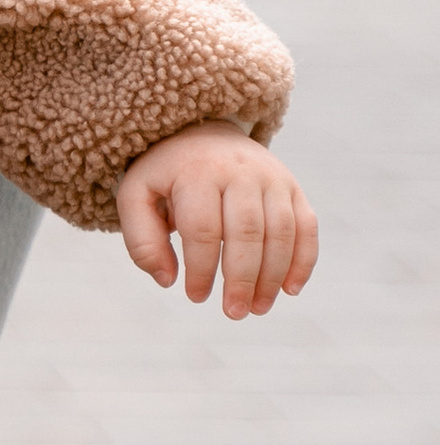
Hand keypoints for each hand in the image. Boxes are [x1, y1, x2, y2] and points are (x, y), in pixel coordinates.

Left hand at [117, 125, 317, 317]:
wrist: (203, 132)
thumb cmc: (167, 175)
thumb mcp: (137, 196)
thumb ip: (142, 240)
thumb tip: (167, 280)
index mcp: (196, 172)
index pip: (203, 229)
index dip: (201, 269)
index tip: (195, 296)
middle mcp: (239, 170)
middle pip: (247, 232)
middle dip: (242, 279)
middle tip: (234, 312)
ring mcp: (271, 177)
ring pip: (281, 231)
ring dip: (273, 276)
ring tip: (258, 307)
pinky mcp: (292, 186)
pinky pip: (307, 225)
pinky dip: (304, 260)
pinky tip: (290, 289)